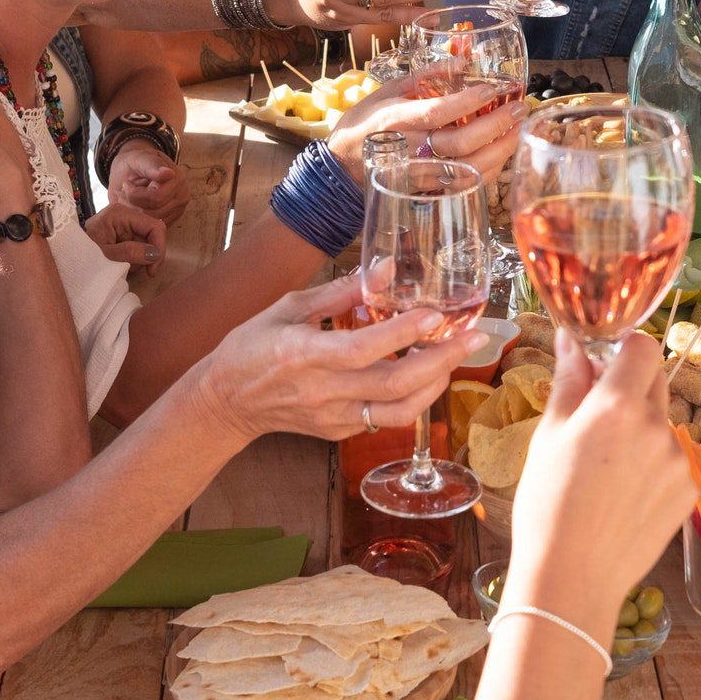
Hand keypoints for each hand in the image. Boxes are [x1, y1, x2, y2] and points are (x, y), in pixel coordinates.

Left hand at [85, 201, 166, 267]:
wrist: (67, 257)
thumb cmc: (81, 254)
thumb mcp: (105, 256)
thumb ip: (129, 253)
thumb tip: (155, 253)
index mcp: (120, 214)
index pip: (154, 226)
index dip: (159, 247)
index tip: (152, 270)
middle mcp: (125, 214)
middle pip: (152, 234)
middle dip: (147, 255)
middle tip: (136, 270)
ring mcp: (125, 223)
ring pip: (147, 242)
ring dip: (140, 259)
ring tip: (123, 266)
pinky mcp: (124, 232)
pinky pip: (139, 245)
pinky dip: (135, 258)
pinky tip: (123, 263)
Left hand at [107, 142, 191, 228]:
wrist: (134, 171)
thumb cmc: (134, 164)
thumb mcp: (138, 158)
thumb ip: (151, 164)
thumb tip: (169, 174)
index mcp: (177, 179)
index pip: (156, 198)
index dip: (134, 194)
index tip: (126, 183)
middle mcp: (182, 196)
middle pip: (153, 213)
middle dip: (133, 205)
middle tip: (124, 193)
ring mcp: (178, 210)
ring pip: (151, 222)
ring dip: (134, 212)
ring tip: (128, 198)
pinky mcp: (171, 220)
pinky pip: (151, 226)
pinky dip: (139, 218)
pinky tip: (134, 205)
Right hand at [183, 275, 486, 449]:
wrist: (226, 402)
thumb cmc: (252, 347)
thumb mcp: (289, 308)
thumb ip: (340, 291)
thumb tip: (383, 268)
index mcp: (305, 355)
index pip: (364, 348)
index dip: (403, 333)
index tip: (436, 314)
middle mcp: (323, 391)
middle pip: (395, 384)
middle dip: (442, 360)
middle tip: (474, 338)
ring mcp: (333, 417)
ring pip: (399, 410)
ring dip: (436, 384)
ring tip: (456, 356)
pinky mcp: (339, 431)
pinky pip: (386, 418)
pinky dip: (414, 397)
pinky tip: (427, 373)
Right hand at [328, 75, 527, 182]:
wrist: (343, 166)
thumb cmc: (366, 122)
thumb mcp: (388, 89)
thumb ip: (426, 74)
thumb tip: (462, 58)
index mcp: (396, 119)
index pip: (436, 112)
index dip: (467, 102)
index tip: (493, 90)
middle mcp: (408, 149)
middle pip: (459, 144)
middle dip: (495, 126)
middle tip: (519, 108)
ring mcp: (419, 174)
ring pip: (467, 169)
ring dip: (499, 151)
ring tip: (517, 130)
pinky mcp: (426, 190)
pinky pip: (464, 184)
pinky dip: (488, 170)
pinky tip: (501, 152)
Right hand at [504, 333, 697, 628]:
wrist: (572, 577)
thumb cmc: (547, 504)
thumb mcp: (548, 436)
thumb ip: (568, 381)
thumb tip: (571, 339)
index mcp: (618, 405)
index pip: (642, 347)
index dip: (623, 349)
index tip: (604, 364)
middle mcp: (657, 426)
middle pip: (654, 381)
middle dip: (628, 388)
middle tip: (595, 418)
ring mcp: (678, 461)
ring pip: (661, 424)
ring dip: (640, 430)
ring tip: (605, 470)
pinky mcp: (688, 491)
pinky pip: (671, 460)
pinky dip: (652, 465)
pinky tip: (623, 494)